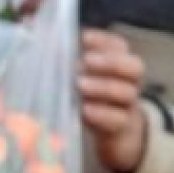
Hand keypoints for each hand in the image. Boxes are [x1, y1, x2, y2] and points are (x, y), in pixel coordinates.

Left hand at [79, 29, 147, 172]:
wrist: (115, 134)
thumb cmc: (92, 99)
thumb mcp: (81, 80)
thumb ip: (66, 62)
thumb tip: (39, 40)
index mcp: (120, 65)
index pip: (119, 46)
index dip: (103, 40)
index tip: (82, 38)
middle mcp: (129, 82)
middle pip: (134, 66)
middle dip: (110, 61)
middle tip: (86, 61)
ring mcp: (128, 105)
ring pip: (127, 92)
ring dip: (103, 86)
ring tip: (80, 85)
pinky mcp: (121, 127)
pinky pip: (118, 119)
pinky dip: (102, 113)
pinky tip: (85, 109)